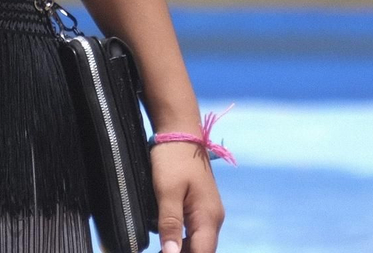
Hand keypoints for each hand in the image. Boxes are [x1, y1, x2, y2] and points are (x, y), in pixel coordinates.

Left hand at [152, 134, 224, 252]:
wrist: (181, 132)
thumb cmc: (173, 159)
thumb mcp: (167, 192)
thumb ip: (170, 224)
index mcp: (208, 217)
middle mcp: (214, 219)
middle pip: (202, 251)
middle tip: (159, 251)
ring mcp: (210, 213)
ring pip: (199, 244)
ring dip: (183, 250)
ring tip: (161, 249)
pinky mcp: (202, 208)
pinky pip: (196, 233)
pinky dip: (183, 242)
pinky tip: (167, 241)